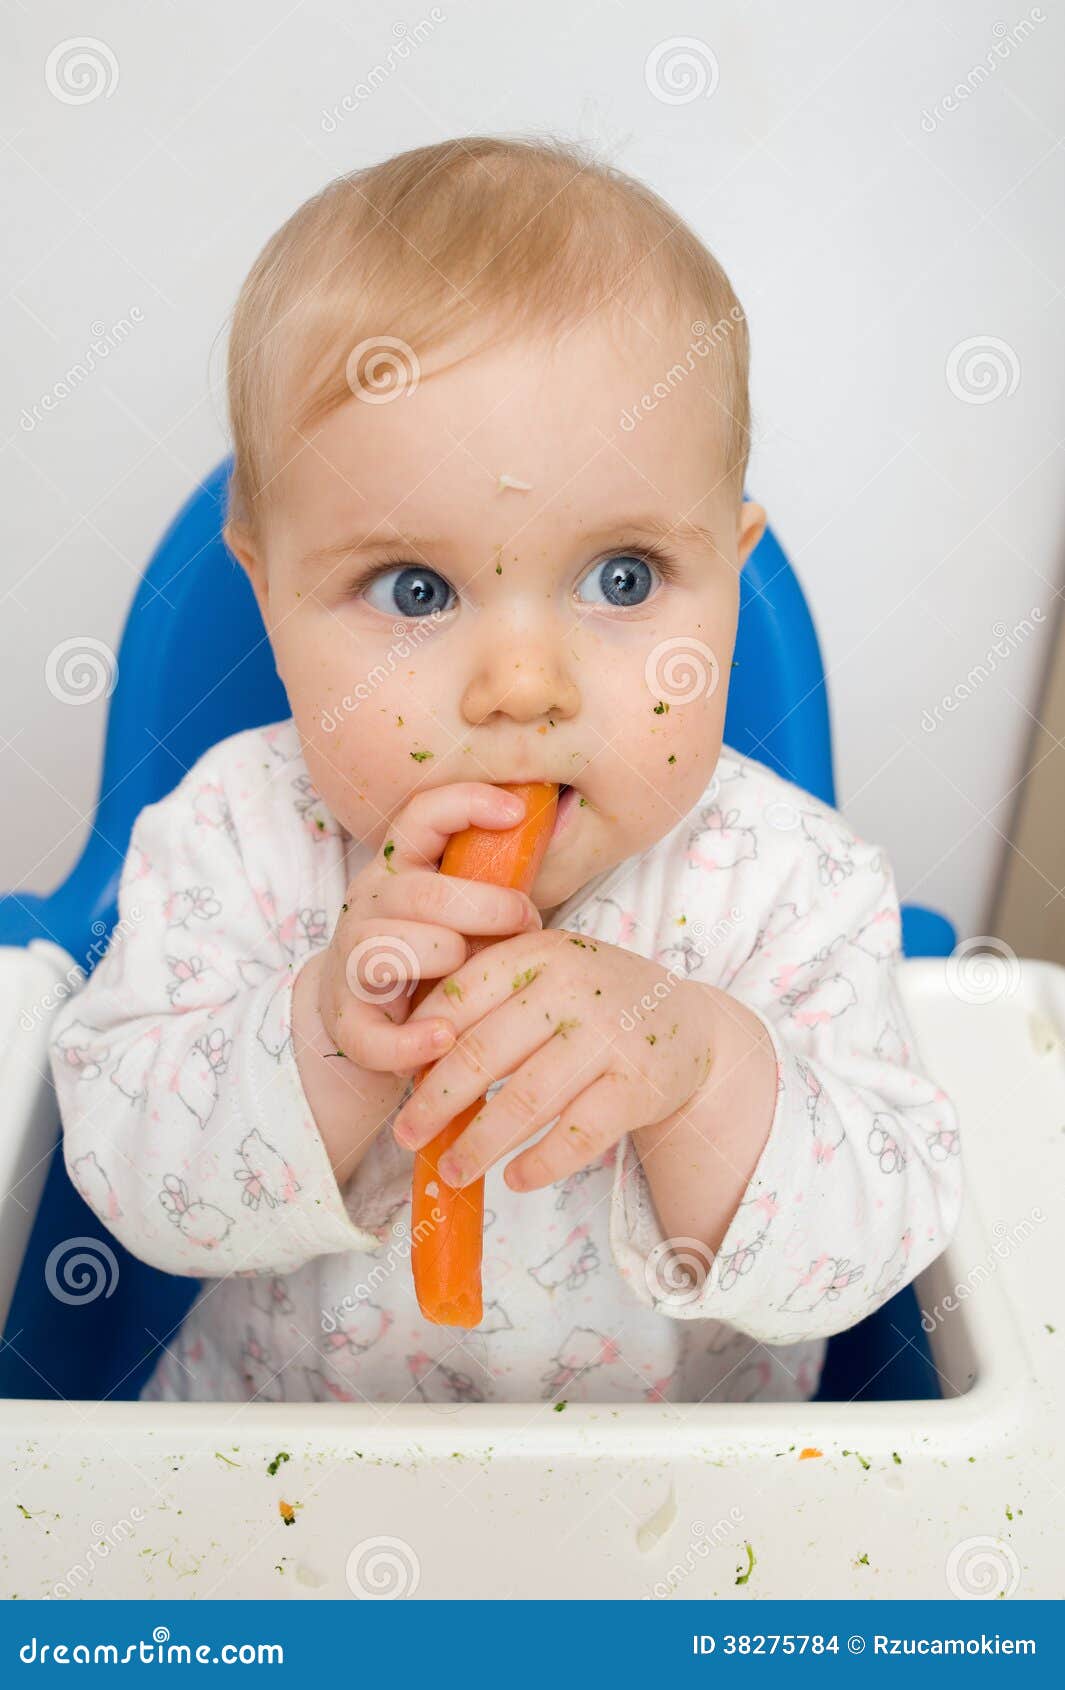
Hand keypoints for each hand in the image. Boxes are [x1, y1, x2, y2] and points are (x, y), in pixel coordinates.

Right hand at [314, 782, 543, 1077]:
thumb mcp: (461, 913)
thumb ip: (492, 886)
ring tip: (475, 980)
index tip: (518, 810)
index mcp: (399, 869)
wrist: (366, 1020)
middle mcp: (369, 905)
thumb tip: (554, 841)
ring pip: (389, 948)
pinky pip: (372, 1033)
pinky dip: (412, 1039)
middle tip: (527, 923)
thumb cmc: (433, 957)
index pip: (421, 816)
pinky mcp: (347, 1019)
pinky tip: (446, 1038)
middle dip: (486, 907)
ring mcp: (350, 960)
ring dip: (443, 959)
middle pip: (421, 893)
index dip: (467, 803)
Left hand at [391, 928, 714, 1190]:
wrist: (691, 1023)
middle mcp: (572, 988)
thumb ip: (490, 997)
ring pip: (524, 1101)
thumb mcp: (547, 974)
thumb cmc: (596, 1002)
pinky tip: (515, 1180)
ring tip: (452, 1171)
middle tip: (406, 1135)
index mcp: (537, 953)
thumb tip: (408, 1056)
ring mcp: (609, 1036)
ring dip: (478, 1145)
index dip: (420, 1045)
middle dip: (434, 1102)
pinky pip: (577, 1135)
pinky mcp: (639, 1085)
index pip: (459, 999)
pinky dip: (540, 1163)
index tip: (397, 1082)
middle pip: (481, 1054)